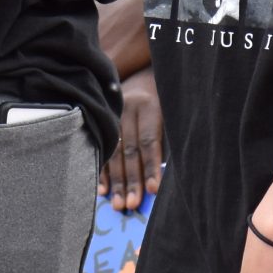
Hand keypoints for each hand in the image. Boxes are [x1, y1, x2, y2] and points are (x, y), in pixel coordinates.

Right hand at [102, 68, 162, 211]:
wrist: (142, 67)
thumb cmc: (164, 96)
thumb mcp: (170, 109)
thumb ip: (167, 137)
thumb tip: (165, 175)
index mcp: (149, 105)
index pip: (149, 141)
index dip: (152, 166)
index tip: (154, 190)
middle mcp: (127, 108)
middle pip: (129, 150)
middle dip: (130, 180)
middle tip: (130, 205)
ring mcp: (112, 113)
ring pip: (114, 152)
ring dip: (115, 182)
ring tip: (118, 205)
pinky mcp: (102, 119)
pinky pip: (101, 149)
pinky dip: (102, 171)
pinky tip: (102, 190)